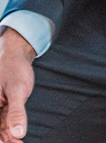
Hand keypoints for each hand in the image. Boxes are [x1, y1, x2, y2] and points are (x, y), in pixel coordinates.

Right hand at [0, 27, 36, 142]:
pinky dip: (10, 131)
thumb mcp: (18, 90)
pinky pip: (3, 123)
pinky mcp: (1, 108)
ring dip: (7, 138)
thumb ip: (17, 113)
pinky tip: (17, 138)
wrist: (15, 56)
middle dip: (4, 139)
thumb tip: (18, 133)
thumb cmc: (14, 69)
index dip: (0, 139)